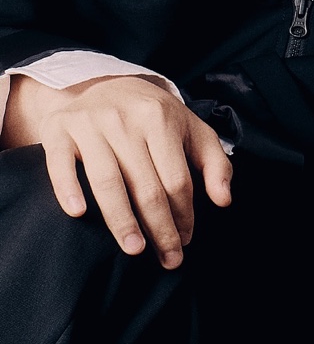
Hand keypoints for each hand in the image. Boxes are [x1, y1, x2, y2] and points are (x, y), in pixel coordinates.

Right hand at [1, 74, 231, 267]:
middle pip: (146, 185)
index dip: (185, 214)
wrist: (102, 84)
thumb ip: (215, 163)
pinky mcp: (59, 131)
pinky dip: (69, 189)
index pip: (177, 178)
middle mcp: (126, 120)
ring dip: (121, 220)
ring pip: (107, 181)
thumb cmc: (153, 117)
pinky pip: (61, 164)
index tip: (186, 240)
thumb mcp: (191, 129)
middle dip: (160, 227)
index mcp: (161, 119)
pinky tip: (78, 214)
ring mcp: (90, 124)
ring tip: (135, 249)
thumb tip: (224, 201)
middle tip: (168, 259)